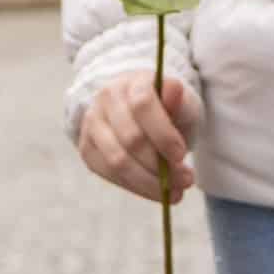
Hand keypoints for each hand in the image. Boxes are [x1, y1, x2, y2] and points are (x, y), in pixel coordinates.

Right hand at [76, 64, 198, 205]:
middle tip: (186, 180)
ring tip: (174, 191)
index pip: (142, 105)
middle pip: (130, 138)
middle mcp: (105, 100)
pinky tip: (155, 190)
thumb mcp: (180, 102)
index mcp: (131, 82)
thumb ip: (179, 101)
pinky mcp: (87, 148)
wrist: (139, 114)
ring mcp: (92, 124)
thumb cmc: (165, 109)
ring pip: (118, 161)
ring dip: (149, 182)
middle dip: (161, 166)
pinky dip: (136, 187)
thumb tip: (175, 90)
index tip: (182, 155)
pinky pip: (110, 174)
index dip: (163, 134)